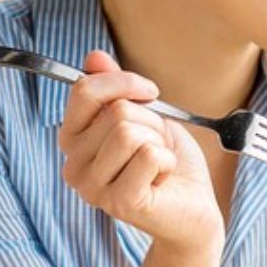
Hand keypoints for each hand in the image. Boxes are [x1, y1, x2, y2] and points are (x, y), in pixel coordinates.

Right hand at [59, 50, 223, 251]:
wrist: (193, 210)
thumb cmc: (167, 163)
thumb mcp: (143, 116)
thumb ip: (115, 89)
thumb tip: (94, 57)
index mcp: (72, 141)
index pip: (84, 91)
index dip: (123, 82)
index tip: (150, 93)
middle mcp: (73, 166)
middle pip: (115, 111)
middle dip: (150, 121)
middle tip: (156, 146)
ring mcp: (93, 188)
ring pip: (128, 131)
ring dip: (158, 141)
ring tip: (158, 162)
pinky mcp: (119, 202)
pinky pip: (148, 155)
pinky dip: (167, 160)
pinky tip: (163, 178)